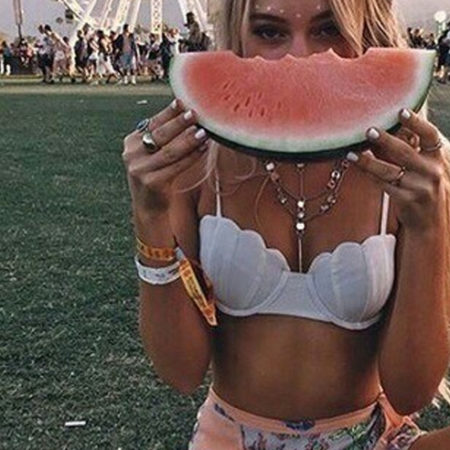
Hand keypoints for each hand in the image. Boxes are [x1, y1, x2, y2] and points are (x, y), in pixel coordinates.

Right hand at [122, 99, 209, 217]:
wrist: (150, 208)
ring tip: (203, 132)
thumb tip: (188, 112)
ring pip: (169, 151)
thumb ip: (164, 136)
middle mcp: (132, 154)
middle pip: (160, 135)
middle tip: (195, 114)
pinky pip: (176, 167)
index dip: (169, 112)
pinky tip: (202, 150)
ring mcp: (139, 169)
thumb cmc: (157, 175)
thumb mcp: (154, 153)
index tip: (183, 102)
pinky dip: (191, 157)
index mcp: (132, 142)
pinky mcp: (150, 183)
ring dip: (188, 140)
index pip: (153, 123)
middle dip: (179, 123)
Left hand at [346, 109, 446, 231]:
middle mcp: (432, 171)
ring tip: (352, 153)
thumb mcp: (427, 165)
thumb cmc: (424, 186)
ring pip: (389, 171)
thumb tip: (388, 123)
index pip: (431, 135)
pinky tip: (356, 166)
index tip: (401, 111)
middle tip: (369, 130)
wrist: (430, 221)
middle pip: (405, 152)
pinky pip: (383, 185)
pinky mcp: (407, 200)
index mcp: (439, 157)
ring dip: (368, 161)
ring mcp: (420, 187)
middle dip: (386, 140)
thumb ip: (412, 146)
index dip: (417, 122)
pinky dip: (369, 175)